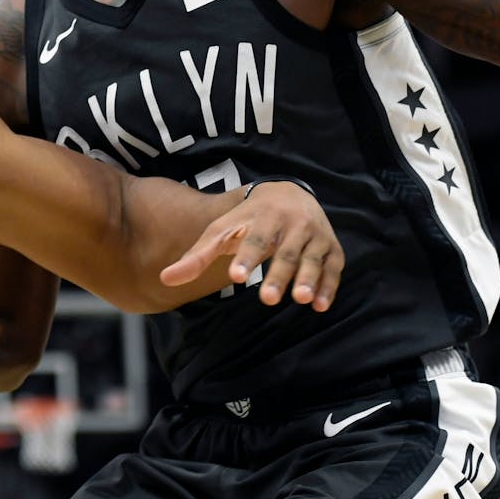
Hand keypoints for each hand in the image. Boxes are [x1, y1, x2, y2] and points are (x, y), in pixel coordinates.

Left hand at [159, 181, 342, 310]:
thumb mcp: (221, 231)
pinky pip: (334, 267)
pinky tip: (320, 306)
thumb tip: (166, 279)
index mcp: (261, 217)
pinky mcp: (332, 247)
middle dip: (277, 275)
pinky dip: (329, 286)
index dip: (245, 257)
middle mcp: (292, 223)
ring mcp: (314, 235)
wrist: (289, 193)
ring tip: (300, 299)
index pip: (252, 239)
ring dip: (308, 279)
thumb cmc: (247, 219)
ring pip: (311, 259)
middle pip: (284, 252)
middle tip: (267, 299)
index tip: (235, 276)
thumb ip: (196, 256)